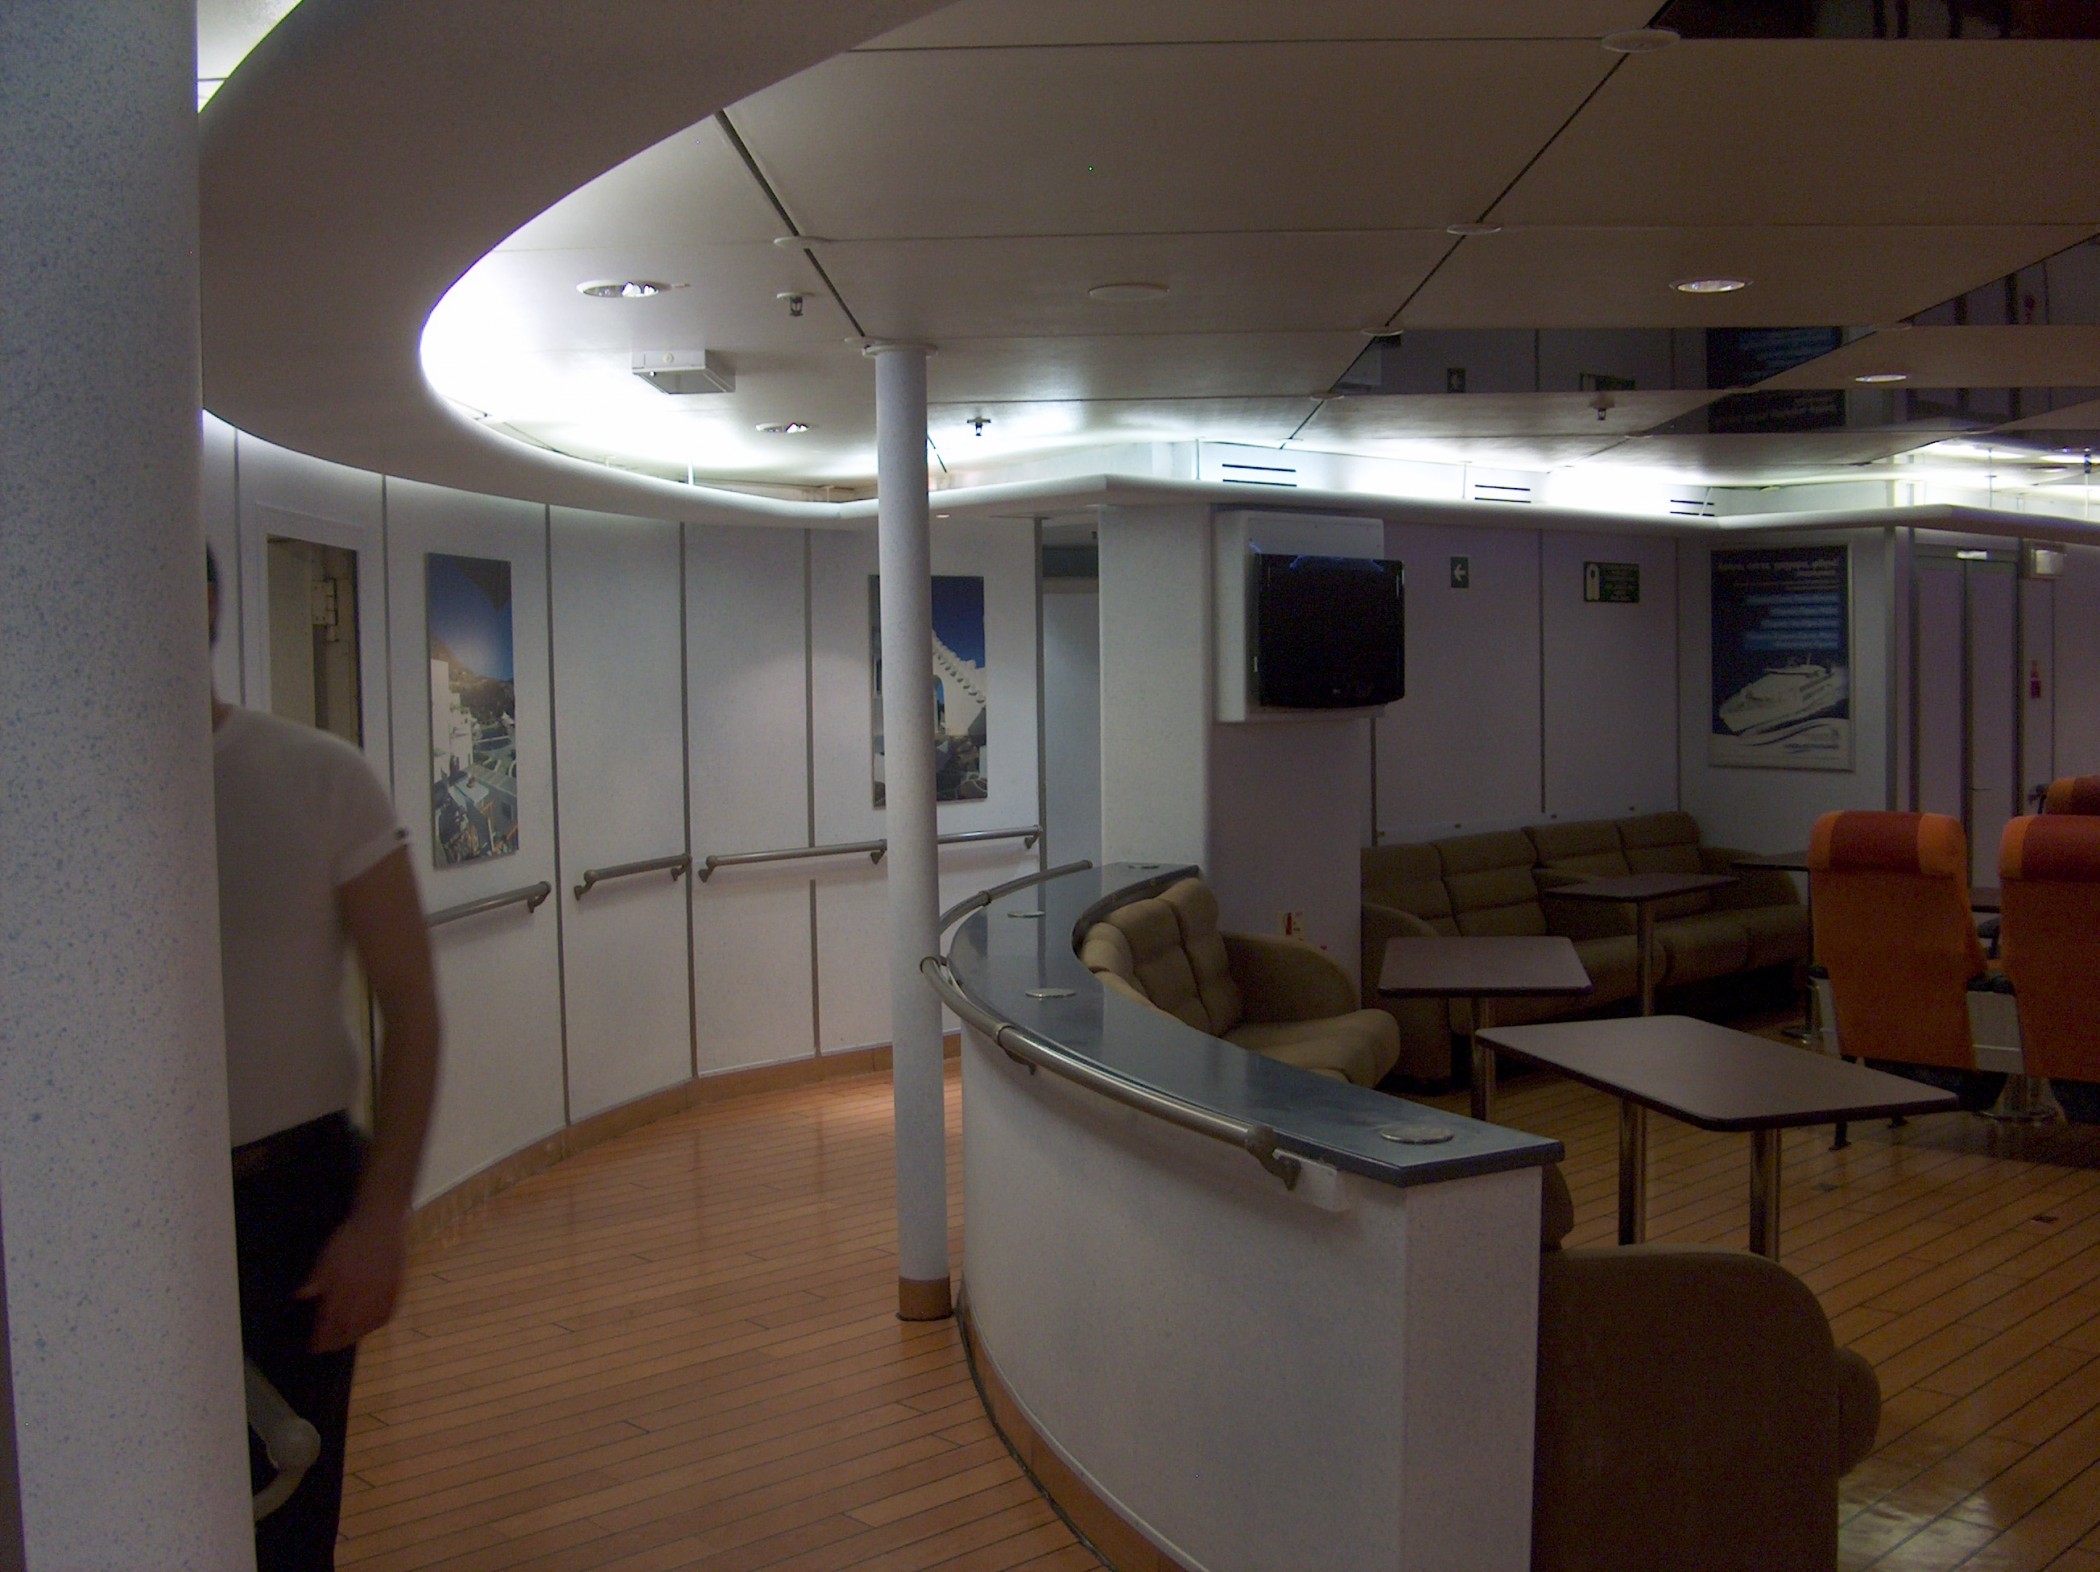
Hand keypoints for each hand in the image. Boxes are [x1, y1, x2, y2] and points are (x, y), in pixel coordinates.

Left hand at [296, 1204, 407, 1351]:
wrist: (381, 1222)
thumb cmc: (350, 1238)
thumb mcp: (327, 1255)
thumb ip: (317, 1277)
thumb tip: (302, 1296)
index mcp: (344, 1286)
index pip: (330, 1319)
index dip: (322, 1336)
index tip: (314, 1347)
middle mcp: (363, 1293)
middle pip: (349, 1326)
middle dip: (336, 1341)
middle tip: (327, 1348)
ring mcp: (381, 1292)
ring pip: (369, 1323)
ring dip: (355, 1336)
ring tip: (345, 1340)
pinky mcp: (396, 1288)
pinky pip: (387, 1313)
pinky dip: (376, 1324)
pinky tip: (369, 1326)